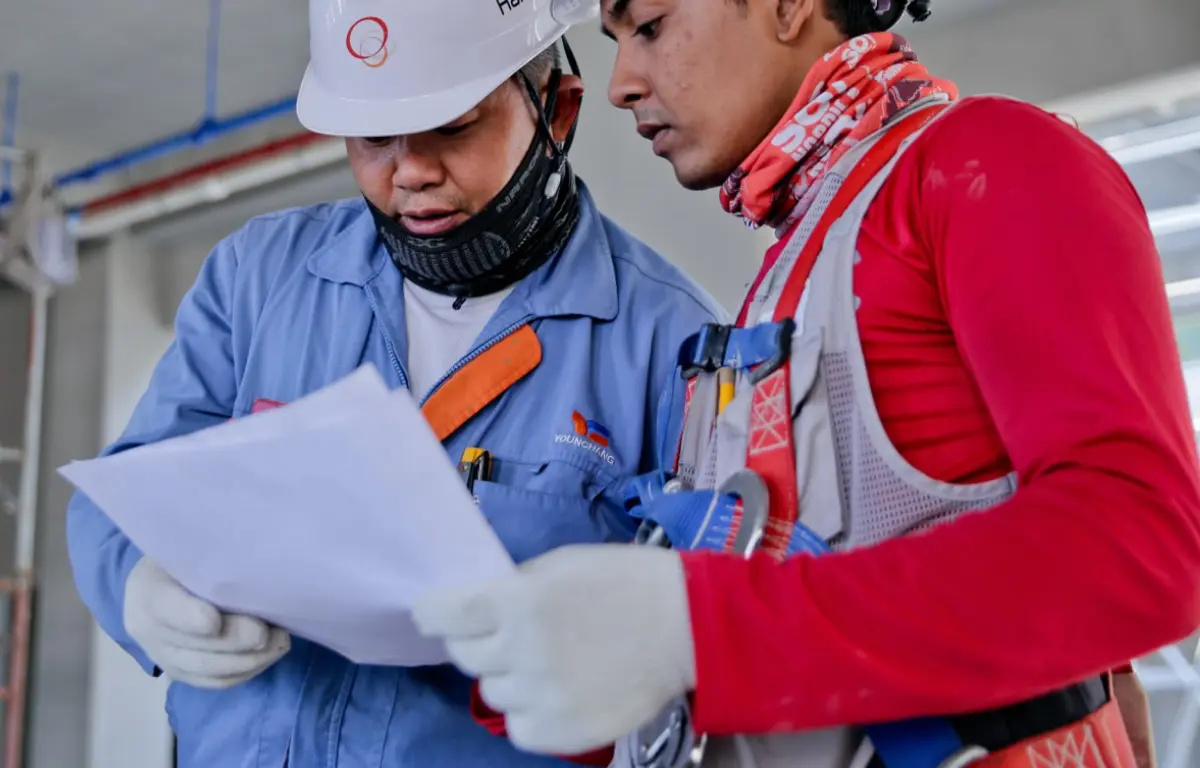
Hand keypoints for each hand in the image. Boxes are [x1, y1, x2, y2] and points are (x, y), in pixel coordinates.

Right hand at [124, 558, 290, 688]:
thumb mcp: (193, 545)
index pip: (163, 607)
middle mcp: (147, 628)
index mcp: (147, 589)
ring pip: (206, 669)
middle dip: (236, 643)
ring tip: (280, 643)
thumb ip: (214, 553)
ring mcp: (163, 655)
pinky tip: (269, 655)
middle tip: (271, 633)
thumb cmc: (188, 554)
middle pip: (192, 646)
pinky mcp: (180, 672)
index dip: (189, 618)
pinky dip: (245, 672)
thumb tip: (257, 552)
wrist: (160, 581)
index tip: (215, 621)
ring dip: (249, 661)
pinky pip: (214, 682)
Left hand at [412, 545, 695, 755]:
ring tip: (543, 662)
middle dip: (476, 641)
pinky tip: (555, 691)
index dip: (432, 613)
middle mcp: (522, 651)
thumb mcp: (560, 564)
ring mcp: (541, 696)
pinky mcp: (561, 732)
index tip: (434, 613)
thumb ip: (512, 587)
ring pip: (491, 692)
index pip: (443, 614)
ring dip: (506, 676)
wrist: (687, 626)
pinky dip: (528, 711)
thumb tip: (474, 608)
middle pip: (464, 655)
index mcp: (518, 601)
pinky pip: (518, 726)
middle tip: (504, 633)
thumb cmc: (624, 582)